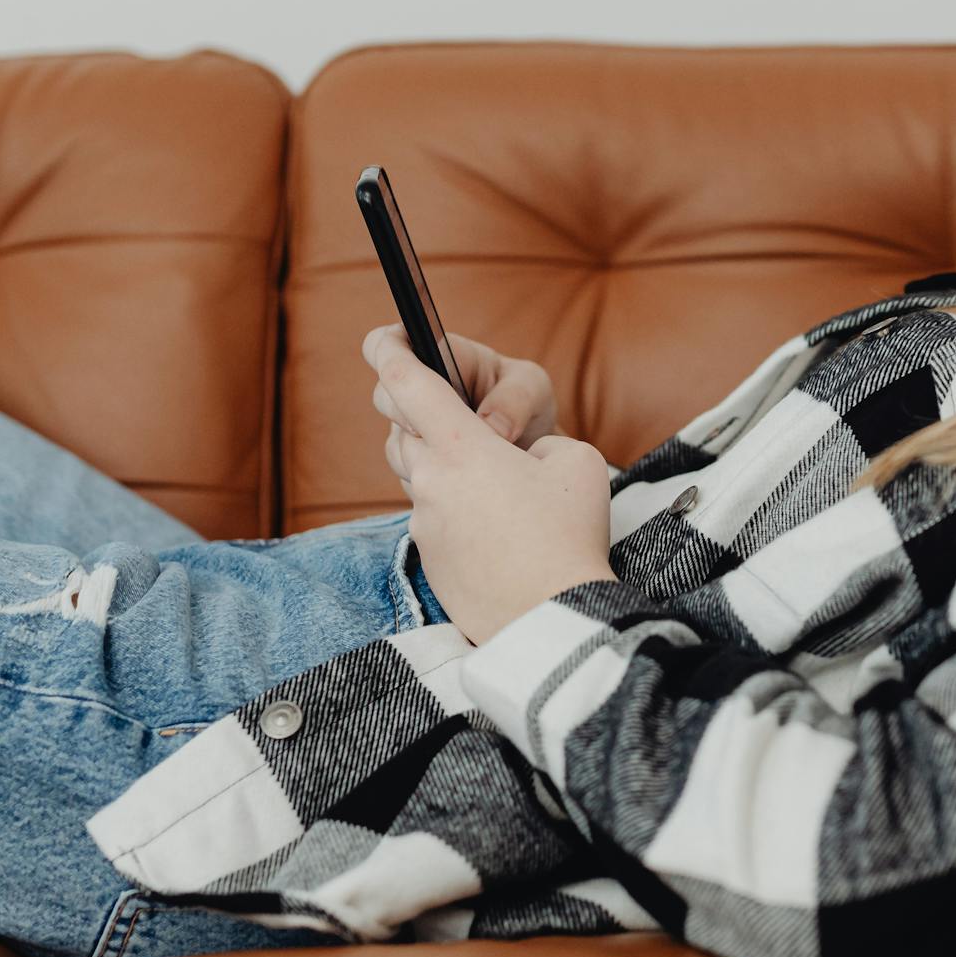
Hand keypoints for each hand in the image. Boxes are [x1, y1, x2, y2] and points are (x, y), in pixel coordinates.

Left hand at [362, 324, 615, 645]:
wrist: (551, 620)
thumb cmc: (569, 537)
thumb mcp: (576, 461)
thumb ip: (539, 440)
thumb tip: (519, 456)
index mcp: (461, 447)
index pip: (409, 384)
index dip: (389, 352)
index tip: (380, 336)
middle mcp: (430, 481)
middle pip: (402, 428)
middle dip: (416, 411)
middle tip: (443, 407)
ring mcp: (424, 523)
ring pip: (414, 474)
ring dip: (435, 460)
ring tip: (477, 467)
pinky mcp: (430, 559)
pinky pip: (429, 516)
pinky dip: (451, 507)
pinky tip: (491, 522)